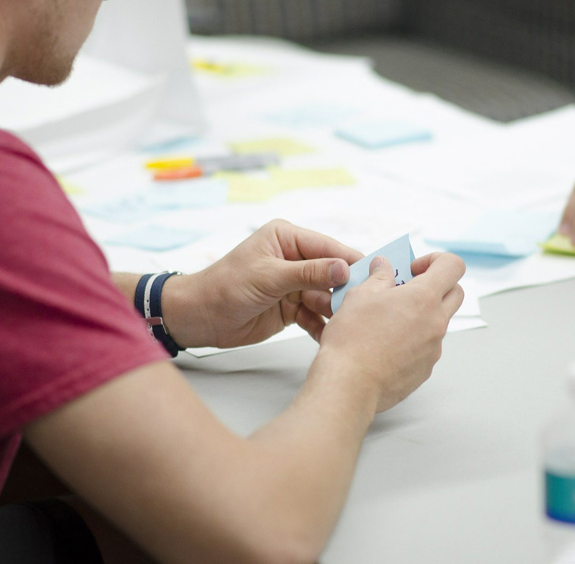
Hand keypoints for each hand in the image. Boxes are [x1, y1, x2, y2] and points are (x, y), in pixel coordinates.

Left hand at [163, 219, 362, 347]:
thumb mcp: (269, 276)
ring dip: (335, 311)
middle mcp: (294, 259)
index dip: (351, 262)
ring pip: (326, 297)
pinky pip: (315, 315)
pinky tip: (331, 337)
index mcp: (287, 238)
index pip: (328, 248)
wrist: (200, 318)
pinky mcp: (292, 307)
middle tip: (364, 306)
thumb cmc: (225, 287)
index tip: (375, 276)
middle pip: (332, 274)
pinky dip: (322, 326)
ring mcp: (294, 284)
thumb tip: (344, 268)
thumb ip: (309, 273)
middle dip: (345, 291)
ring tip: (348, 325)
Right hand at [316, 252, 464, 412]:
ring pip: (439, 321)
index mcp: (423, 298)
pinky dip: (413, 339)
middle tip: (406, 290)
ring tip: (388, 320)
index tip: (413, 269)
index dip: (435, 260)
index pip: (453, 266)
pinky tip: (385, 345)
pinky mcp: (425, 369)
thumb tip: (384, 266)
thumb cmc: (352, 338)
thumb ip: (378, 277)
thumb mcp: (360, 295)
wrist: (349, 384)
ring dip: (422, 314)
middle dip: (436, 286)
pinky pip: (427, 346)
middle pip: (455, 293)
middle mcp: (436, 323)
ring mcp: (433, 348)